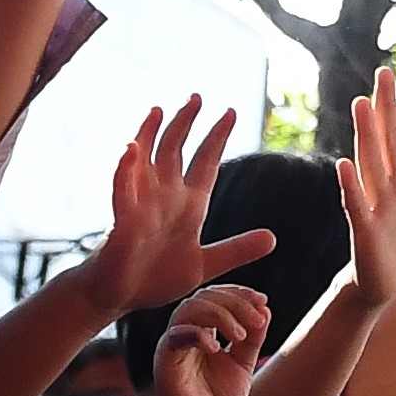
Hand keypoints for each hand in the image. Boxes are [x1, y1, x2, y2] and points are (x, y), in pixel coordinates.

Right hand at [94, 98, 274, 311]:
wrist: (121, 298)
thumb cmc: (156, 277)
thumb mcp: (205, 264)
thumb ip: (237, 249)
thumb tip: (273, 238)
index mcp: (188, 205)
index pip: (205, 162)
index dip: (216, 137)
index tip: (230, 112)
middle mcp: (164, 196)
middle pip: (175, 150)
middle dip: (186, 122)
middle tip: (197, 96)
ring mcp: (142, 204)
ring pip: (145, 160)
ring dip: (150, 134)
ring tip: (158, 109)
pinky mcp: (123, 220)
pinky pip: (122, 190)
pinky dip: (126, 169)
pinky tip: (130, 148)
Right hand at [149, 284, 261, 395]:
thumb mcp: (242, 365)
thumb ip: (251, 338)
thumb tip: (265, 309)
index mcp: (199, 335)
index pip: (212, 298)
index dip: (237, 293)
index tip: (262, 300)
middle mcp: (182, 338)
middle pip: (200, 298)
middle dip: (233, 300)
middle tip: (257, 316)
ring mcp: (171, 351)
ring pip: (187, 311)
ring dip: (220, 315)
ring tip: (242, 335)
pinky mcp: (165, 367)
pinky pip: (174, 338)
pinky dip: (198, 334)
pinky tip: (218, 347)